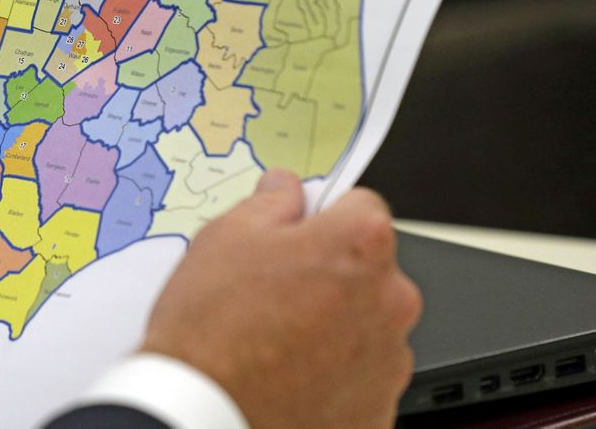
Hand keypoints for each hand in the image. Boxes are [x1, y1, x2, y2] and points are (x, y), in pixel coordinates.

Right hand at [141, 170, 421, 428]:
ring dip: (335, 326)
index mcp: (360, 246)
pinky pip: (362, 377)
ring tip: (277, 342)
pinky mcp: (380, 409)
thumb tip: (286, 190)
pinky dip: (335, 375)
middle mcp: (391, 299)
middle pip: (370, 270)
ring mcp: (390, 360)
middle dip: (332, 274)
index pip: (361, 206)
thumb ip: (270, 202)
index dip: (323, 217)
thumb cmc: (211, 327)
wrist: (204, 413)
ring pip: (367, 325)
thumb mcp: (225, 237)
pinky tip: (290, 376)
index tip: (299, 234)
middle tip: (276, 293)